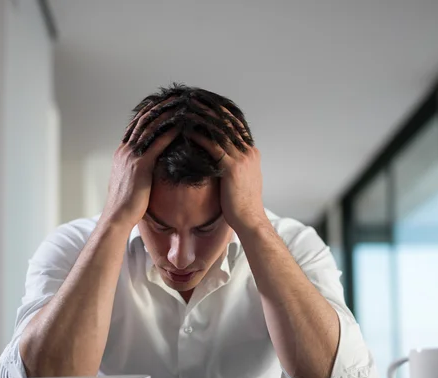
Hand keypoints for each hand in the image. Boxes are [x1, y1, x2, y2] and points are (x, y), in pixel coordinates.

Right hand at [102, 103, 178, 228]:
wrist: (118, 217)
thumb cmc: (127, 205)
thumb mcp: (130, 181)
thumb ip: (138, 169)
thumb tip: (149, 166)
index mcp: (122, 152)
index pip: (136, 124)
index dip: (150, 112)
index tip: (164, 103)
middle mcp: (125, 150)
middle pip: (143, 120)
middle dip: (159, 107)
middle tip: (175, 97)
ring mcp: (132, 156)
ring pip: (151, 128)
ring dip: (167, 115)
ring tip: (182, 106)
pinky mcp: (141, 166)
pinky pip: (158, 143)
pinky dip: (171, 133)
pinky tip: (183, 126)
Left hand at [191, 110, 268, 232]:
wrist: (249, 220)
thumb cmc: (242, 204)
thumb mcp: (242, 179)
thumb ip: (234, 164)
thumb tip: (222, 158)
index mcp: (251, 152)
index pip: (235, 124)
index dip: (220, 111)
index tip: (205, 101)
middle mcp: (249, 151)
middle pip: (228, 122)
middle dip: (210, 109)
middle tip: (194, 98)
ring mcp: (242, 159)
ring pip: (220, 131)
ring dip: (202, 118)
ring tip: (187, 108)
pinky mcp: (232, 168)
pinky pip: (213, 147)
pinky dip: (199, 137)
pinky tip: (186, 131)